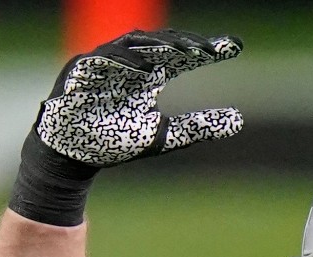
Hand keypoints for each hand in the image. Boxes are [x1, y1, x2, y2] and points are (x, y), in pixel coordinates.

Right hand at [10, 29, 243, 225]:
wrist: (72, 156)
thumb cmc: (114, 140)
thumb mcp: (165, 136)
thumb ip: (199, 126)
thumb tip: (240, 120)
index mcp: (149, 74)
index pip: (182, 56)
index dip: (207, 49)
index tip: (236, 48)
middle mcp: (130, 63)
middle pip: (162, 43)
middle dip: (187, 43)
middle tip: (213, 48)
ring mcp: (105, 63)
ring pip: (135, 43)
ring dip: (160, 46)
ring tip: (186, 52)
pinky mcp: (81, 70)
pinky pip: (103, 58)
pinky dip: (124, 61)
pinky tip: (146, 68)